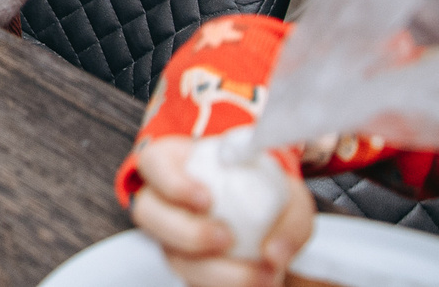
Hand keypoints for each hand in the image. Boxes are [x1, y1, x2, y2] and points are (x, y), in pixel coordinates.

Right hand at [129, 138, 313, 286]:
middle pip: (149, 214)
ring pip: (173, 256)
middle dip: (187, 231)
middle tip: (226, 238)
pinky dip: (228, 285)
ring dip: (215, 271)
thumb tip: (273, 252)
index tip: (206, 199)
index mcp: (179, 166)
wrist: (273, 228)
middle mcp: (166, 202)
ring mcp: (172, 238)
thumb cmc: (269, 198)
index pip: (154, 164)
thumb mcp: (289, 196)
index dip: (172, 183)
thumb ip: (289, 219)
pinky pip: (195, 282)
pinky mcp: (188, 268)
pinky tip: (258, 280)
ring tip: (260, 272)